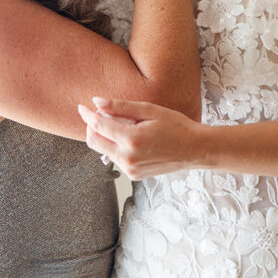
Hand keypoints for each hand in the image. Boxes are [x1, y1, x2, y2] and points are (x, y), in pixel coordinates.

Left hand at [77, 96, 204, 179]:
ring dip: (104, 136)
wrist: (195, 150)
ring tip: (121, 125)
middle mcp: (128, 158)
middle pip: (94, 141)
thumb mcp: (150, 110)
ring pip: (103, 150)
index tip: (82, 106)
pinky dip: (115, 146)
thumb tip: (97, 102)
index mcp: (132, 139)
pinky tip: (129, 138)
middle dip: (91, 126)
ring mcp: (130, 169)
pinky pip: (115, 158)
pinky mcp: (133, 175)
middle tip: (98, 114)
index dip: (87, 115)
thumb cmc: (177, 126)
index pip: (98, 126)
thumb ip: (121, 107)